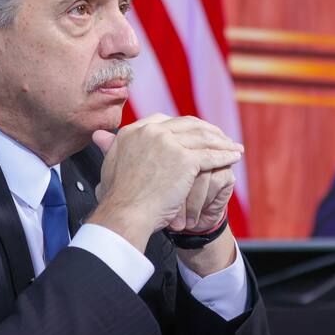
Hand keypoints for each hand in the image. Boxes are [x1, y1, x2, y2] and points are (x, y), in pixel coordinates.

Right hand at [88, 114, 242, 249]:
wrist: (125, 214)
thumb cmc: (117, 198)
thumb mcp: (109, 165)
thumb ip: (110, 147)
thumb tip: (99, 136)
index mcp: (134, 131)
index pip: (165, 120)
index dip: (185, 125)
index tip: (196, 131)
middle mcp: (151, 132)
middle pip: (188, 125)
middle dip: (208, 130)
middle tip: (221, 137)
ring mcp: (168, 143)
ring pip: (203, 138)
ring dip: (222, 142)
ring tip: (233, 147)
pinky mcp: (184, 160)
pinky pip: (211, 156)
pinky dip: (225, 156)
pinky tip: (234, 157)